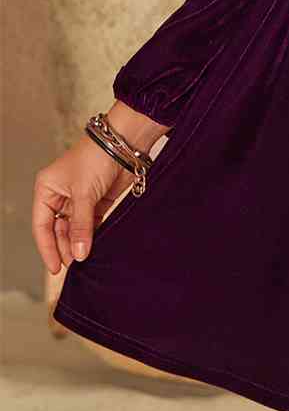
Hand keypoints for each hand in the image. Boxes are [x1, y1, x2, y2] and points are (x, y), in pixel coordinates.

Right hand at [32, 135, 140, 273]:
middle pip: (58, 229)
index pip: (42, 225)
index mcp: (47, 189)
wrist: (125, 143)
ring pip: (75, 228)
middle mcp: (61, 194)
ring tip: (84, 259)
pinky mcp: (98, 200)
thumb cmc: (96, 158)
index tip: (55, 267)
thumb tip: (78, 253)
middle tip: (74, 265)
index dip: (47, 247)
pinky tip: (94, 248)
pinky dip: (92, 235)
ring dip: (79, 243)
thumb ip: (80, 226)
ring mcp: (80, 198)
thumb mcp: (83, 194)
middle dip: (64, 247)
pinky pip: (91, 223)